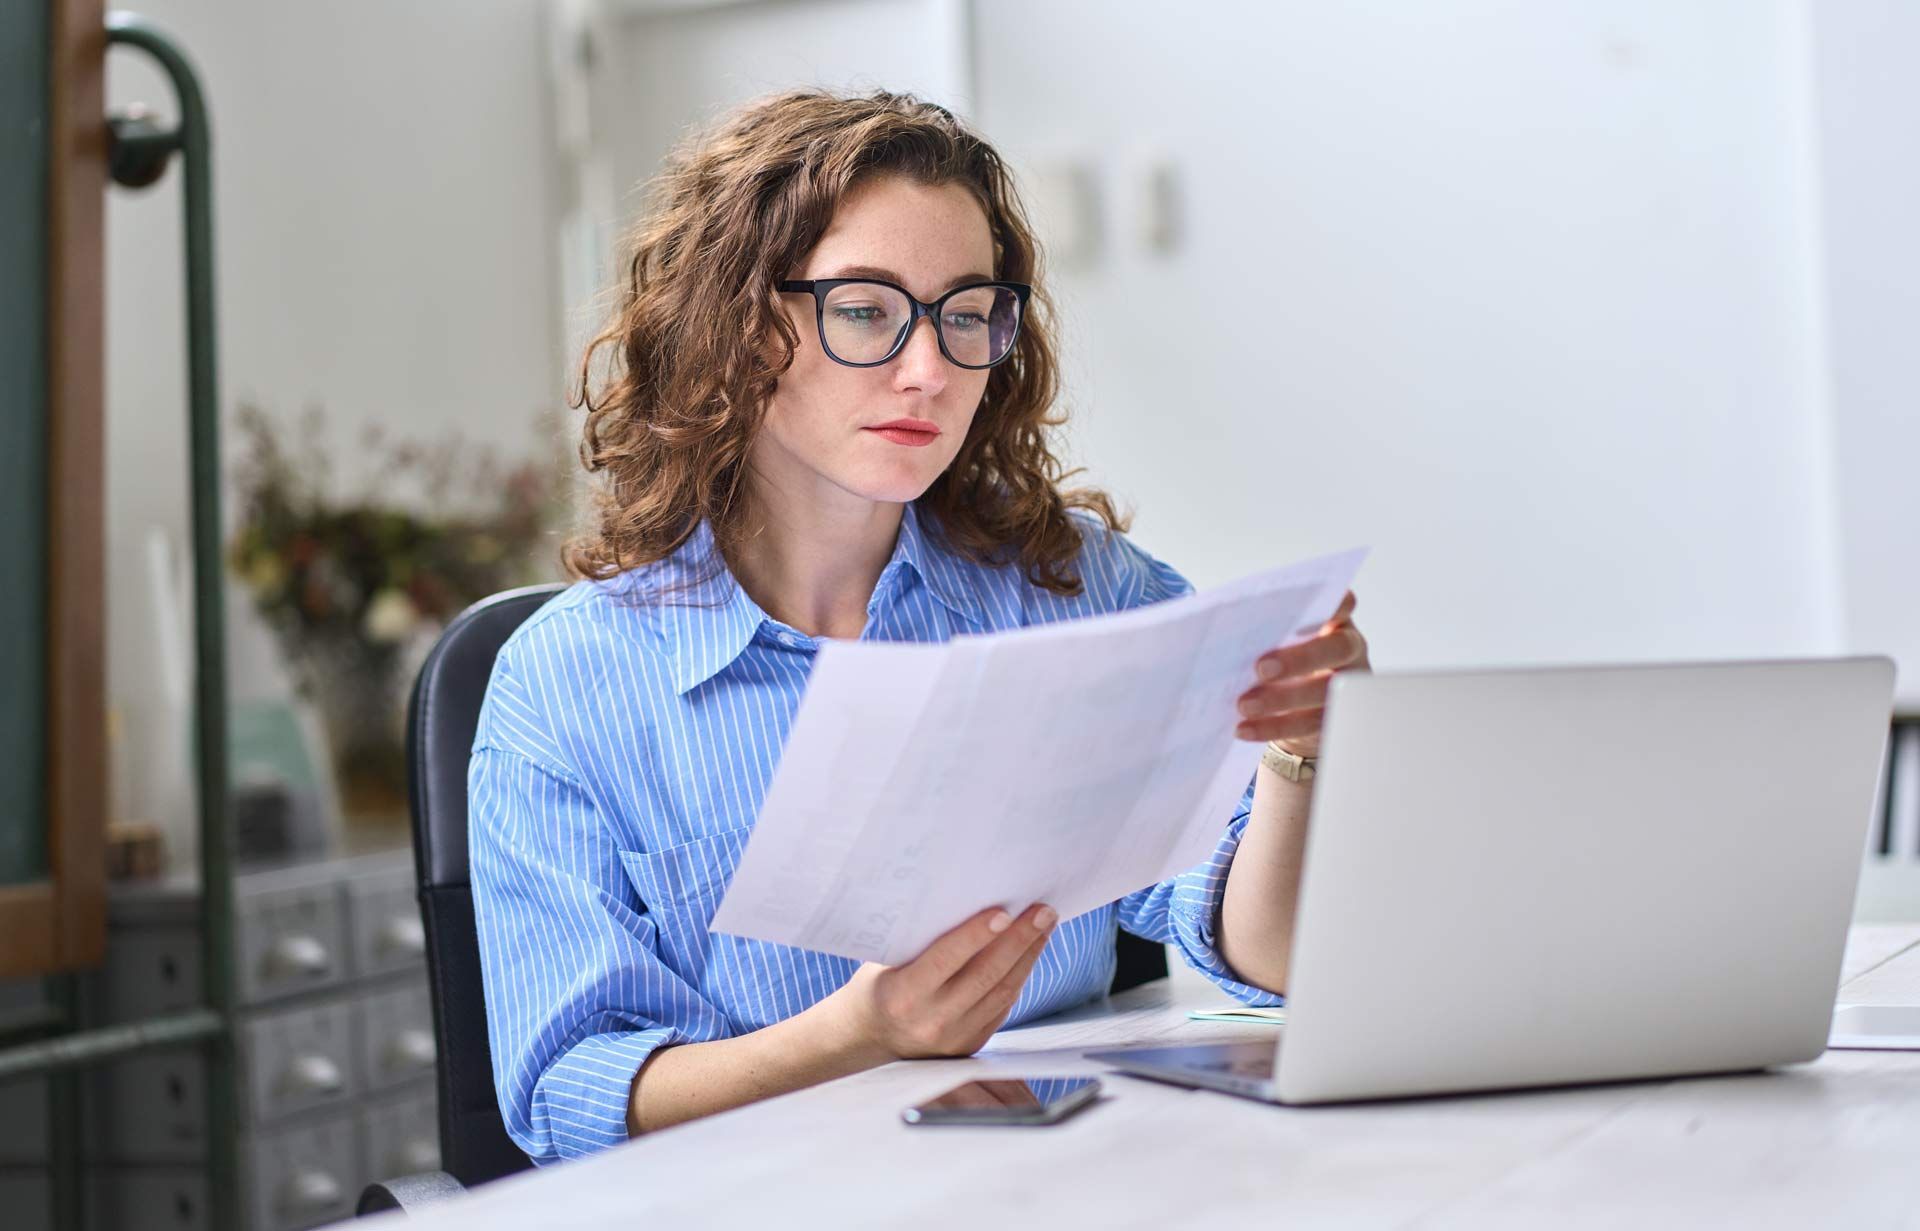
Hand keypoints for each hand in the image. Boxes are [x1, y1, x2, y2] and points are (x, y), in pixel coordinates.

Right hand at [832, 903, 1056, 1061]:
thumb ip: (922, 942)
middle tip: (1042, 911)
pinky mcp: (971, 1044)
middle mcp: (932, 1020)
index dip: (976, 935)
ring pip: (1002, 991)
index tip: (1004, 911)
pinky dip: (1020, 975)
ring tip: (1044, 925)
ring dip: (1028, 955)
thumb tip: (967, 901)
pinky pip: (1003, 1006)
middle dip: (1019, 939)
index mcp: (903, 996)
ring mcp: (955, 1036)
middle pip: (986, 975)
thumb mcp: (886, 962)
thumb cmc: (878, 986)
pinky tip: (1030, 951)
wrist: (870, 1038)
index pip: (946, 960)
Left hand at [1235, 589, 1369, 758]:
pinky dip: (1273, 728)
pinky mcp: (1333, 719)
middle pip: (1338, 650)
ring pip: (1323, 693)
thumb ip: (1265, 628)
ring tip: (1244, 705)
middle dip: (1300, 659)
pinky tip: (1244, 727)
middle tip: (1262, 668)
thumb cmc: (1283, 653)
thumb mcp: (1279, 636)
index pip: (1343, 604)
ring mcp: (1346, 686)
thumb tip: (1221, 627)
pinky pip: (1307, 726)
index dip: (1333, 603)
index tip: (1306, 603)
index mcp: (1335, 620)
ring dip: (1281, 700)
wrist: (1299, 704)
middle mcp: (1349, 650)